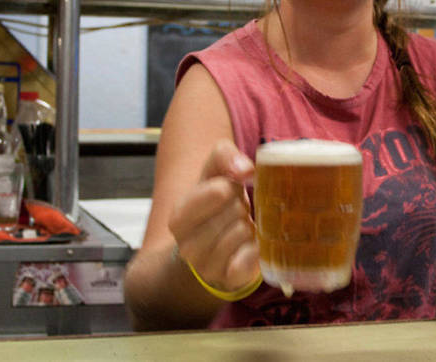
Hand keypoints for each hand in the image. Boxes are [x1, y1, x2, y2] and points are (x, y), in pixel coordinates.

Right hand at [168, 139, 259, 293]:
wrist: (213, 246)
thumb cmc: (215, 203)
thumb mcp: (214, 171)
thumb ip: (225, 156)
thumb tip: (246, 169)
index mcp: (178, 217)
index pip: (217, 192)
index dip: (230, 186)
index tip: (226, 190)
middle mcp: (187, 246)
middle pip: (235, 211)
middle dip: (240, 206)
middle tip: (233, 211)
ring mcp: (207, 267)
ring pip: (244, 231)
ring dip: (248, 225)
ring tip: (238, 227)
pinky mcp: (229, 280)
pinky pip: (254, 256)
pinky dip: (256, 247)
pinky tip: (247, 246)